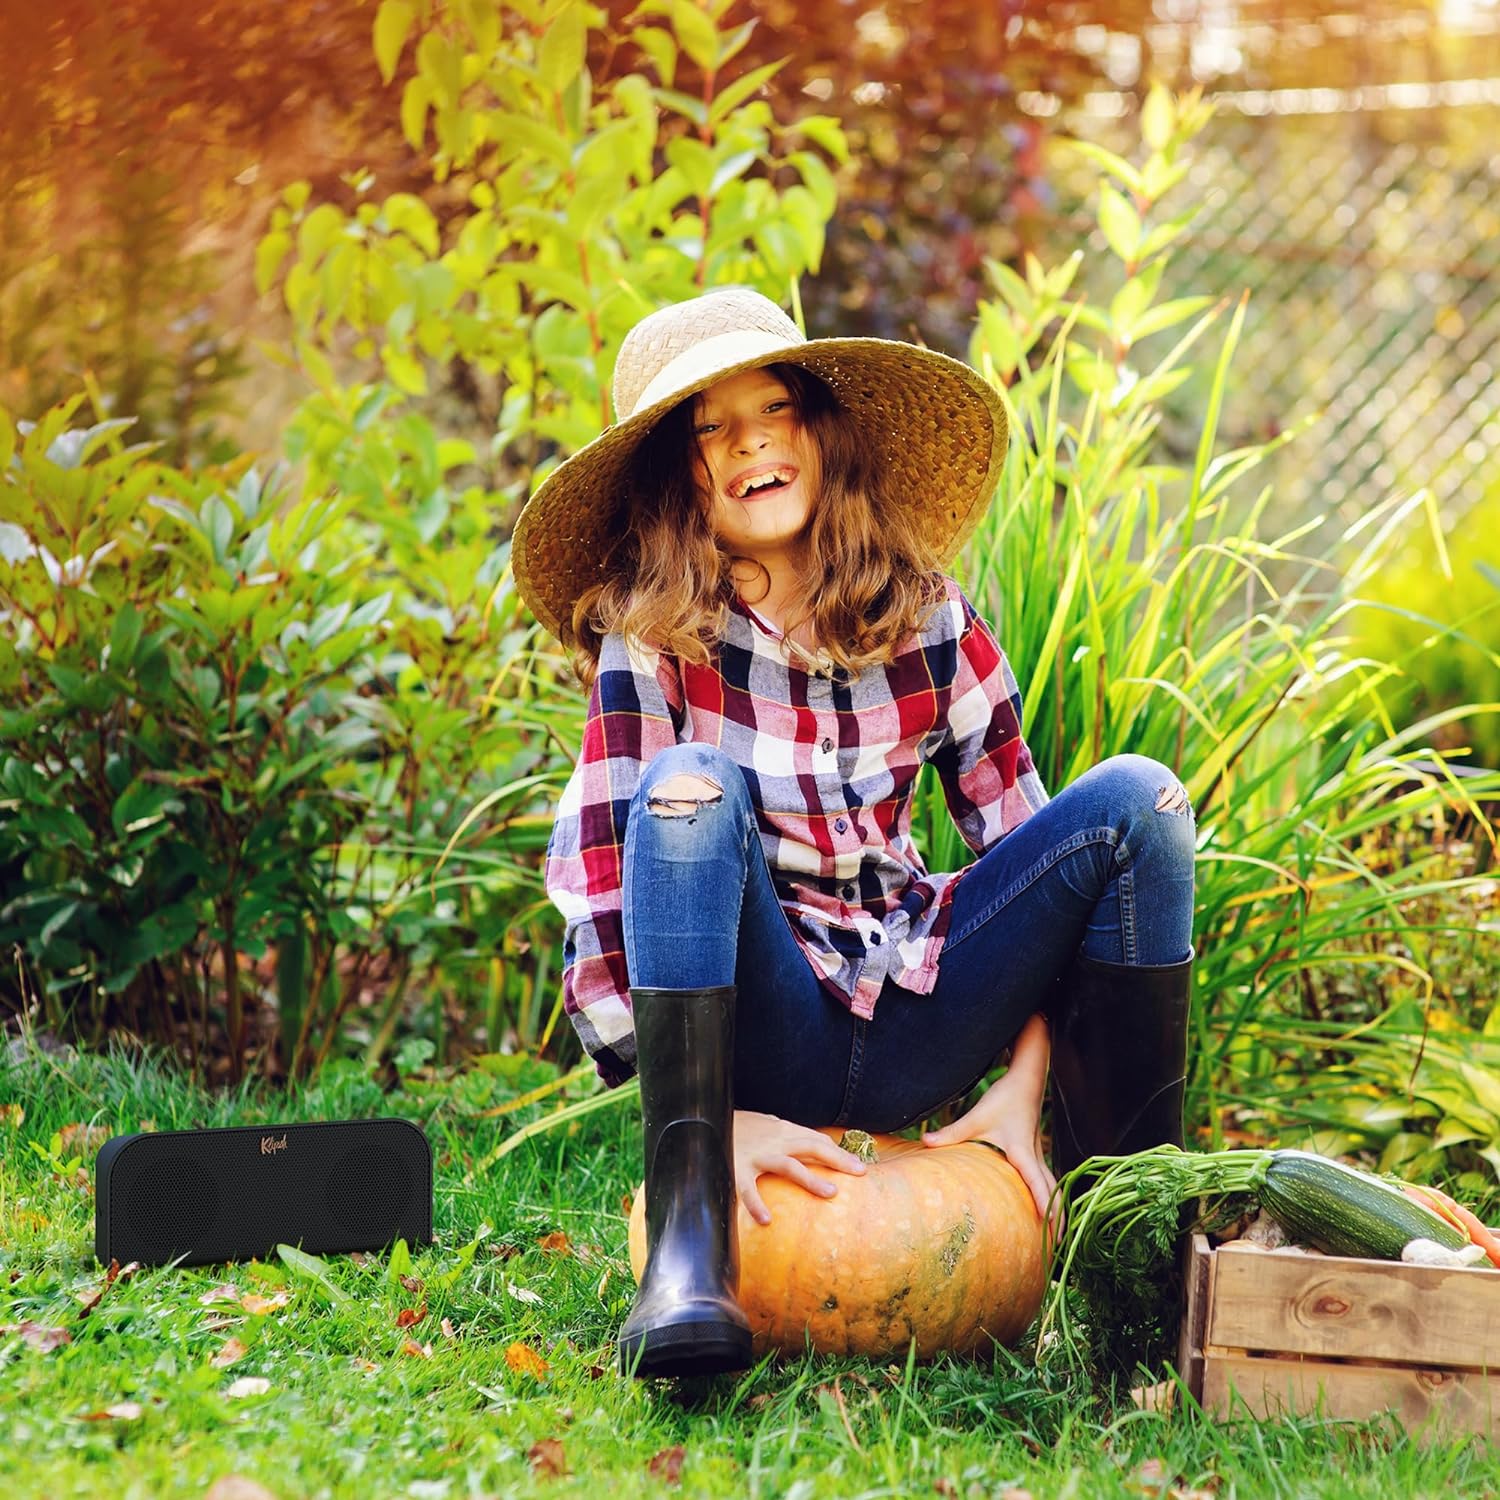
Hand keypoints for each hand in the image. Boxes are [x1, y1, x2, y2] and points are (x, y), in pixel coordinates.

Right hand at [733, 1109, 867, 1225]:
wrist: (702, 1122)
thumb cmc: (732, 1126)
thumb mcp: (759, 1122)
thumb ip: (777, 1130)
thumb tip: (796, 1136)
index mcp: (779, 1130)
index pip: (814, 1139)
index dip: (836, 1150)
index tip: (857, 1164)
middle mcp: (772, 1140)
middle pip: (811, 1147)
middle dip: (837, 1158)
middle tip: (860, 1171)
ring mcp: (755, 1156)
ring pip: (789, 1166)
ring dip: (811, 1179)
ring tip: (831, 1192)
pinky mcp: (735, 1170)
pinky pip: (747, 1190)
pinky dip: (756, 1205)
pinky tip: (767, 1220)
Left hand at [920, 1015, 1062, 1246]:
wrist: (1025, 1080)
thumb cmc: (1003, 1098)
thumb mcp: (977, 1116)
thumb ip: (953, 1132)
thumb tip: (926, 1142)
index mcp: (1021, 1152)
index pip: (1036, 1182)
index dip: (1044, 1204)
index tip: (1051, 1227)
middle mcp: (1034, 1156)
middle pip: (1052, 1191)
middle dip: (1057, 1217)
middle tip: (1061, 1246)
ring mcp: (1037, 1155)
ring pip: (1052, 1186)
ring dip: (1057, 1208)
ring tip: (1059, 1235)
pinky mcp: (1034, 1152)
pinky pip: (1047, 1180)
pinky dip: (1051, 1196)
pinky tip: (1048, 1208)